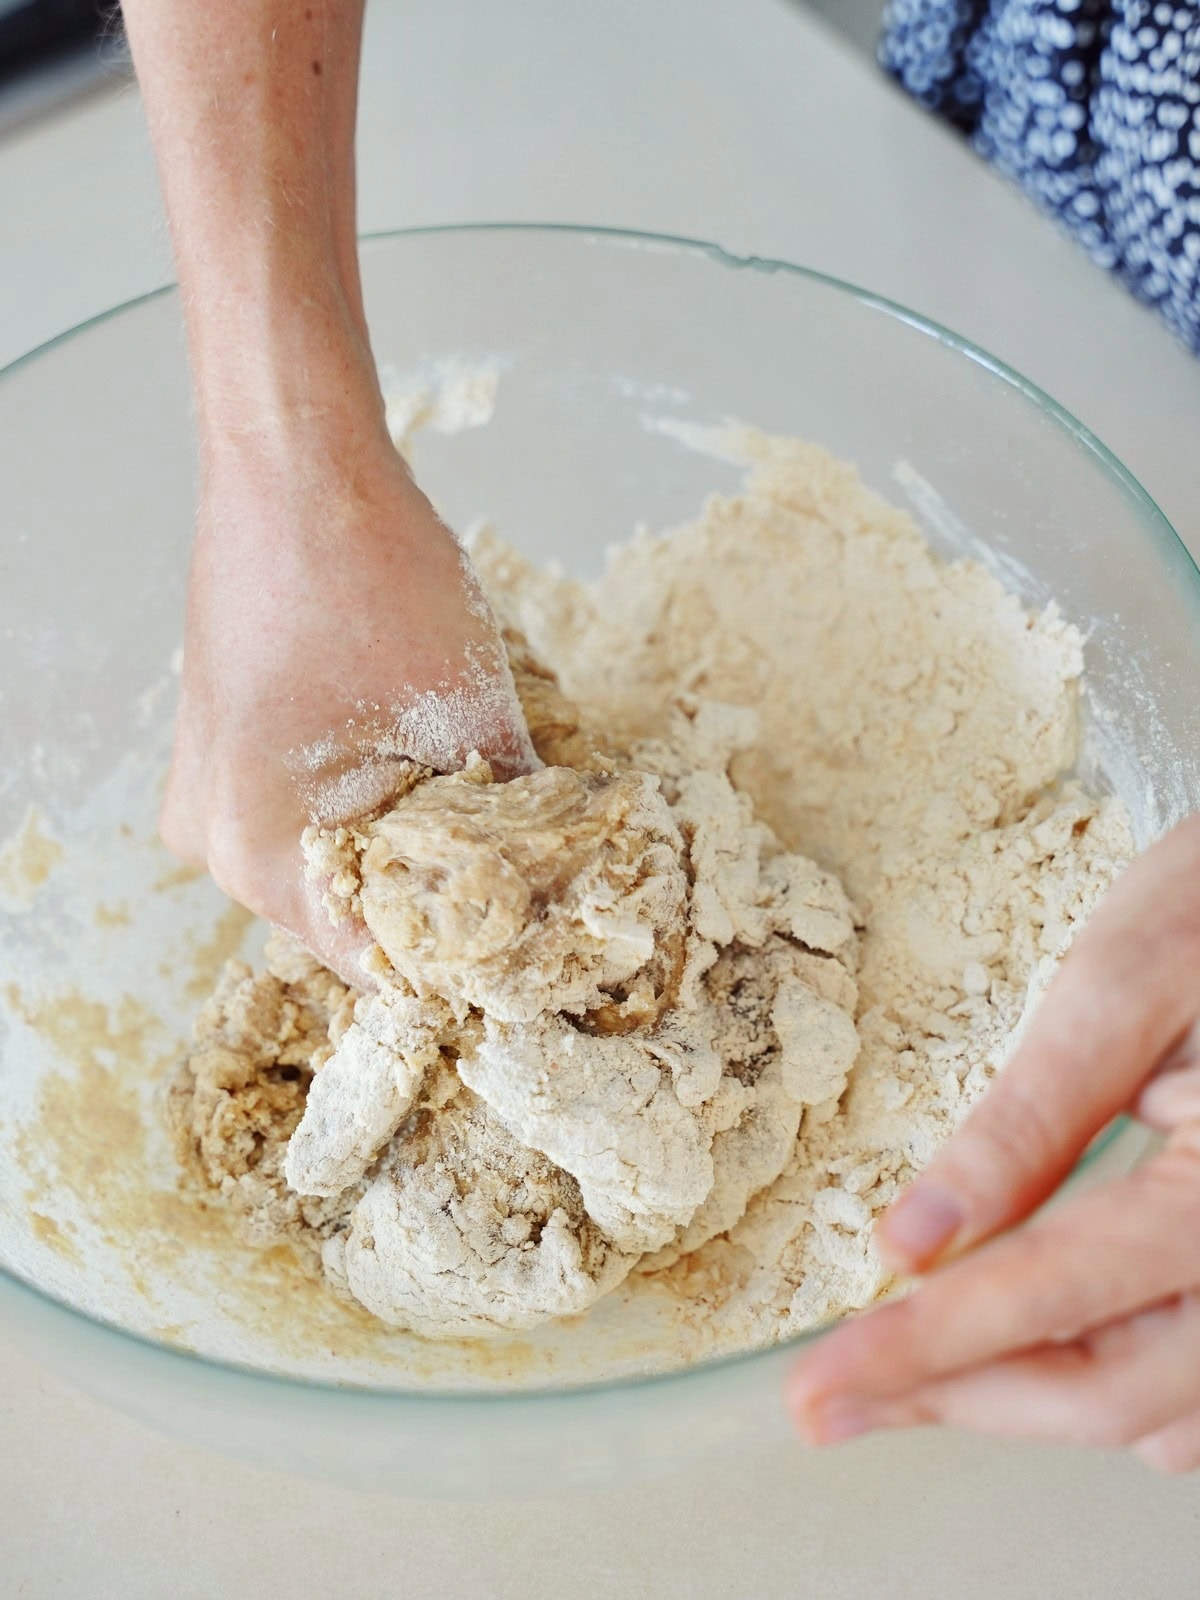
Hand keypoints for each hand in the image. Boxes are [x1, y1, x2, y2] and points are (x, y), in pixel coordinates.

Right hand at [161, 396, 534, 980]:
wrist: (295, 462)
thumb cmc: (371, 577)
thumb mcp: (470, 717)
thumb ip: (517, 824)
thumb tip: (571, 887)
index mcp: (258, 855)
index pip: (380, 965)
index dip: (470, 962)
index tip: (539, 954)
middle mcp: (213, 846)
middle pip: (354, 917)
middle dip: (446, 903)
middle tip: (538, 883)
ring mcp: (208, 798)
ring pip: (336, 865)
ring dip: (412, 853)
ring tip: (496, 823)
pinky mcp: (224, 755)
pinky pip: (309, 814)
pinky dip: (375, 808)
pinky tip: (436, 775)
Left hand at [789, 815, 1199, 1471]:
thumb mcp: (1121, 988)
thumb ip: (1028, 1124)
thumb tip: (915, 1242)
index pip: (1056, 1295)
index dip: (927, 1351)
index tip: (820, 1390)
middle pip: (1114, 1396)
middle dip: (959, 1397)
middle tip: (830, 1398)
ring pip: (1161, 1413)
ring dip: (1030, 1396)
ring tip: (914, 1358)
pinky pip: (1199, 1389)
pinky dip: (1108, 1378)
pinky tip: (1027, 1335)